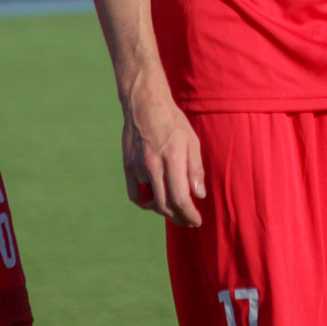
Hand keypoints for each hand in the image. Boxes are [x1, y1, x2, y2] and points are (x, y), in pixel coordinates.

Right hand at [121, 78, 205, 226]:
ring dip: (165, 212)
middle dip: (180, 218)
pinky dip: (146, 204)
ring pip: (151, 202)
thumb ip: (195, 169)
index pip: (181, 199)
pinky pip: (135, 195)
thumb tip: (198, 195)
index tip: (197, 221)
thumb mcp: (191, 141)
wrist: (144, 104)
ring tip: (176, 212)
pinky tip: (155, 203)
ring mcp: (138, 167)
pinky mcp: (128, 167)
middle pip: (166, 206)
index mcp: (172, 159)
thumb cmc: (172, 121)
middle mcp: (153, 166)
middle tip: (189, 221)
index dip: (190, 215)